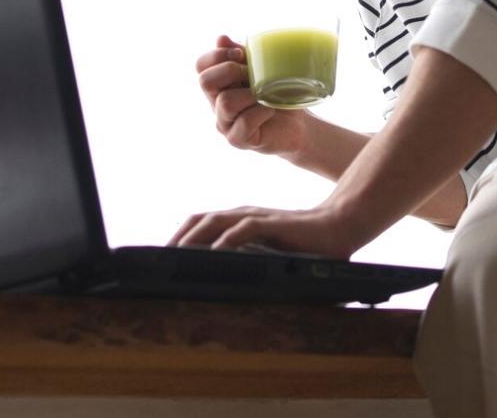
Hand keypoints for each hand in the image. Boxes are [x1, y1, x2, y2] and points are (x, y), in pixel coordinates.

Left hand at [169, 202, 363, 259]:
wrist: (337, 227)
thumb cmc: (302, 242)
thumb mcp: (268, 250)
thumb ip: (248, 257)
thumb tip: (224, 281)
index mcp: (239, 221)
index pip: (200, 223)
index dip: (179, 237)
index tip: (162, 257)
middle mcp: (242, 215)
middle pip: (199, 220)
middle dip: (178, 238)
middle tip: (160, 259)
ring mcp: (256, 217)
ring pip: (215, 222)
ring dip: (194, 238)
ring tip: (177, 255)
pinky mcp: (271, 223)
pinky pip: (243, 229)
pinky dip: (226, 241)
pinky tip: (215, 253)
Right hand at [196, 34, 311, 156]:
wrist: (298, 125)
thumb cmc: (279, 95)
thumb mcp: (262, 70)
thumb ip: (242, 55)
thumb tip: (221, 38)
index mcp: (219, 84)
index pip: (201, 65)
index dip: (217, 55)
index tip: (241, 54)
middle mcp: (216, 103)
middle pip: (205, 81)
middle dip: (231, 70)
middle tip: (251, 74)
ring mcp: (225, 123)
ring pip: (226, 102)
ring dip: (250, 94)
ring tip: (266, 95)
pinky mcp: (237, 139)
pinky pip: (244, 122)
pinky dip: (261, 112)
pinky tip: (271, 109)